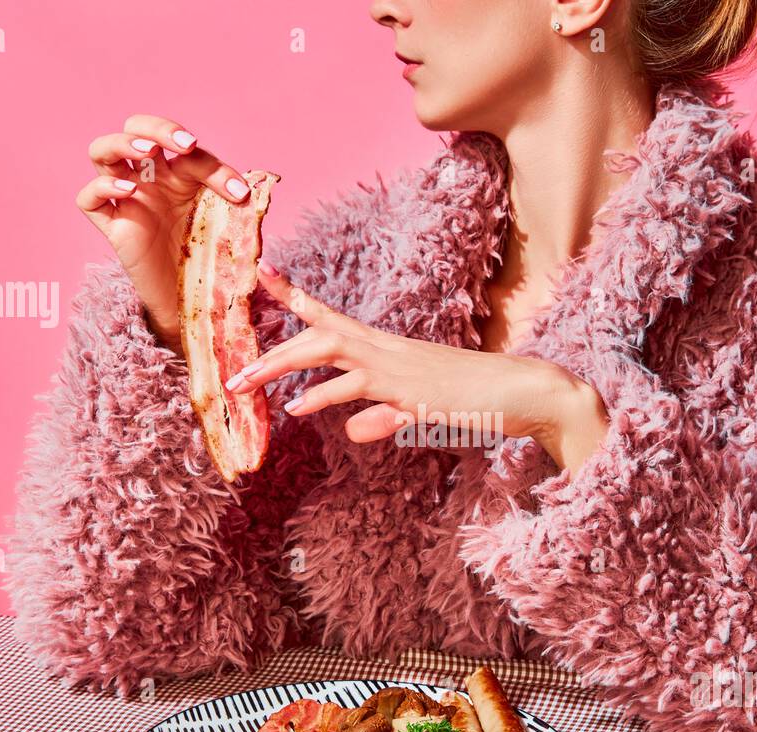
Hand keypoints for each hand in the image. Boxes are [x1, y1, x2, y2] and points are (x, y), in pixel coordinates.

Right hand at [75, 114, 252, 350]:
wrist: (194, 303)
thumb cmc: (212, 261)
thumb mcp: (230, 228)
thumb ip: (237, 205)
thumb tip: (261, 185)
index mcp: (178, 175)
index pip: (189, 152)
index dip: (216, 168)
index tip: (239, 195)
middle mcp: (149, 180)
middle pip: (135, 128)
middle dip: (158, 127)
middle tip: (185, 145)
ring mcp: (127, 199)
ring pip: (102, 151)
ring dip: (122, 143)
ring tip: (147, 152)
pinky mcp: (112, 226)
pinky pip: (88, 199)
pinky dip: (102, 187)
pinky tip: (129, 191)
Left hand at [230, 265, 610, 471]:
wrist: (524, 392)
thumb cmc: (477, 399)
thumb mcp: (418, 411)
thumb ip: (384, 417)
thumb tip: (354, 429)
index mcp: (388, 350)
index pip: (332, 318)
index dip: (296, 298)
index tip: (261, 276)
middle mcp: (388, 350)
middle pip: (320, 334)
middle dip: (274, 347)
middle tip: (233, 367)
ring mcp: (399, 366)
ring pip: (331, 352)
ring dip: (285, 365)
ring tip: (246, 382)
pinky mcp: (411, 389)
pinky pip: (359, 387)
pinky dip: (326, 395)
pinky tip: (299, 406)